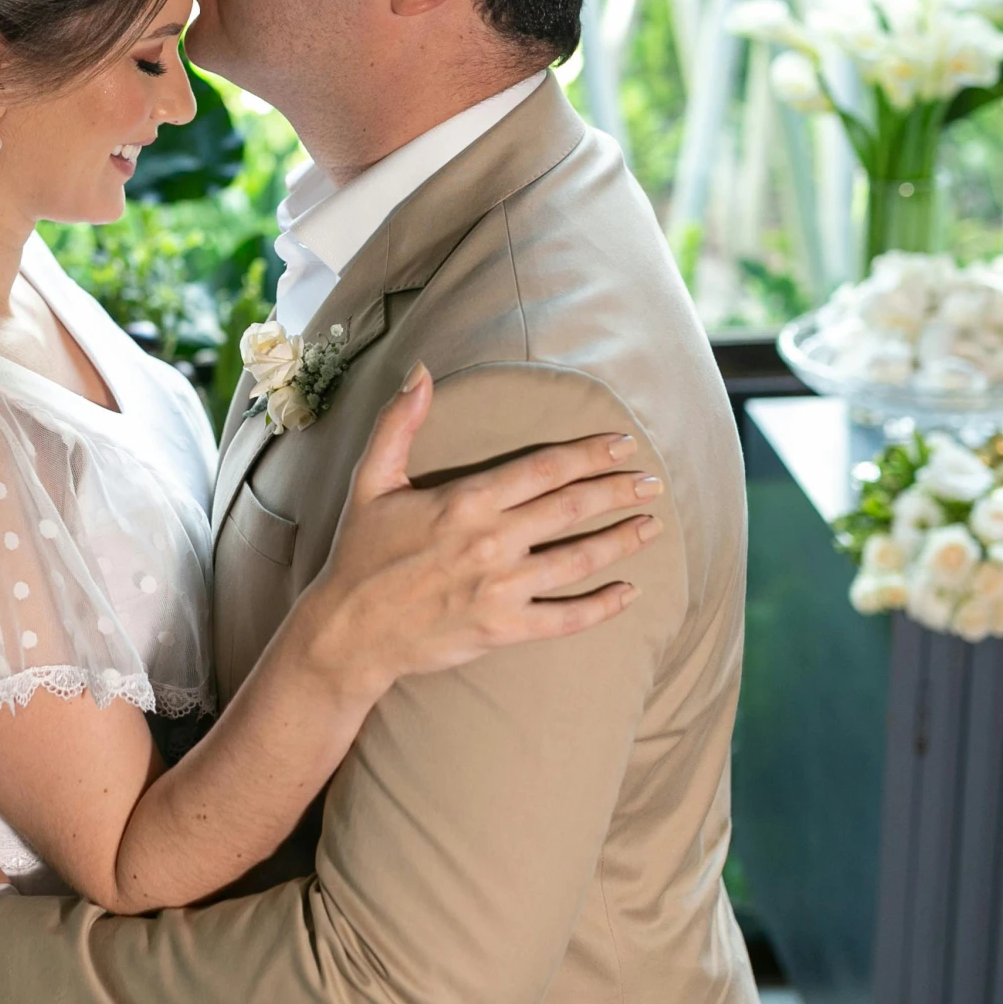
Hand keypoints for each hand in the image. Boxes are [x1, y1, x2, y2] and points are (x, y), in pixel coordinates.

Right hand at [300, 364, 656, 692]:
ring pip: (579, 560)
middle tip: (653, 482)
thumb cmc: (360, 553)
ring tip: (653, 527)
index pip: (544, 468)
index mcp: (465, 501)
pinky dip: (603, 607)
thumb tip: (421, 371)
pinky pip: (566, 618)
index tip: (622, 444)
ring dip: (622, 540)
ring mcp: (501, 589)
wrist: (349, 631)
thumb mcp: (372, 480)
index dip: (589, 454)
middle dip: (618, 491)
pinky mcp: (503, 629)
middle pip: (572, 508)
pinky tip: (630, 593)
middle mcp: (491, 542)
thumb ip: (399, 423)